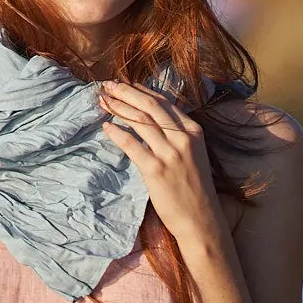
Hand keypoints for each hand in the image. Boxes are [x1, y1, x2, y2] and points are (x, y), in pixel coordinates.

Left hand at [98, 80, 222, 246]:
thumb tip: (152, 116)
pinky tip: (106, 126)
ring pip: (140, 121)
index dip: (142, 91)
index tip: (125, 84)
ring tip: (103, 100)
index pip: (164, 103)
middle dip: (126, 92)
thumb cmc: (194, 187)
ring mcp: (169, 154)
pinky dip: (117, 133)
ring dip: (118, 107)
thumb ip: (176, 134)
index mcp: (194, 131)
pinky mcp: (155, 170)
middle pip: (150, 106)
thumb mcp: (193, 153)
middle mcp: (183, 139)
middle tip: (107, 85)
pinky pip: (131, 145)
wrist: (200, 218)